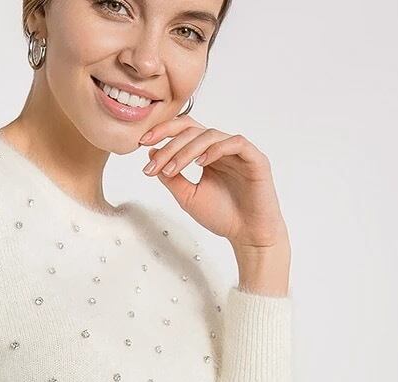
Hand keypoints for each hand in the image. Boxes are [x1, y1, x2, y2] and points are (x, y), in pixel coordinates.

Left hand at [140, 115, 288, 248]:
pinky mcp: (255, 159)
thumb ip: (171, 177)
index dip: (163, 132)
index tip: (142, 143)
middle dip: (170, 145)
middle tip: (154, 163)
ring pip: (210, 135)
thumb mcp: (187, 196)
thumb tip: (151, 154)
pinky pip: (236, 143)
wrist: (247, 234)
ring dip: (187, 151)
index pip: (184, 132)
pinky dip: (216, 149)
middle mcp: (221, 149)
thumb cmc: (221, 216)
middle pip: (193, 130)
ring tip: (172, 169)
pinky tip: (201, 163)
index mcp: (206, 155)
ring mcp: (239, 152)